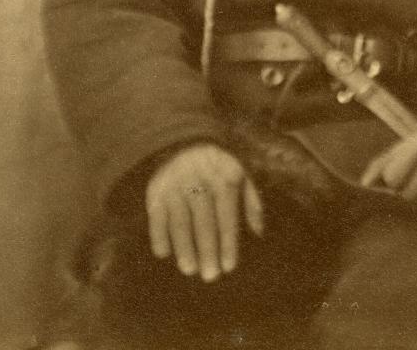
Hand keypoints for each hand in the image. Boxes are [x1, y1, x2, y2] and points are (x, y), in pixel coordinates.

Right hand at [145, 142, 263, 281]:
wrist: (182, 140)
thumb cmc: (218, 166)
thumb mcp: (240, 172)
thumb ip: (251, 200)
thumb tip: (260, 232)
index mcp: (223, 177)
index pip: (226, 214)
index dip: (228, 241)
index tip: (229, 267)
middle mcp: (199, 180)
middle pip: (204, 221)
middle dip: (207, 249)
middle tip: (210, 276)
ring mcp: (176, 185)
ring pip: (180, 221)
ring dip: (184, 247)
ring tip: (190, 269)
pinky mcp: (156, 190)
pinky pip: (156, 216)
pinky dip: (159, 235)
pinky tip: (163, 254)